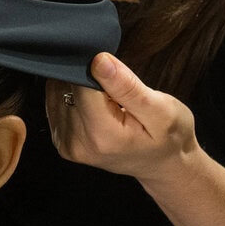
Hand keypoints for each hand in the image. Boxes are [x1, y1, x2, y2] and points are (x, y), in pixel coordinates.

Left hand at [47, 53, 198, 186]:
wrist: (162, 164)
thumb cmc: (168, 136)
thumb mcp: (161, 110)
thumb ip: (127, 86)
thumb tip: (98, 60)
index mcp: (103, 134)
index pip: (81, 83)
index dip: (95, 67)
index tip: (116, 72)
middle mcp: (78, 143)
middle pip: (67, 87)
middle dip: (90, 78)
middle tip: (117, 90)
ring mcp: (67, 144)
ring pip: (58, 91)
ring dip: (80, 85)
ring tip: (108, 99)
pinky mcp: (62, 141)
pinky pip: (56, 102)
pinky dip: (74, 96)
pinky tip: (97, 105)